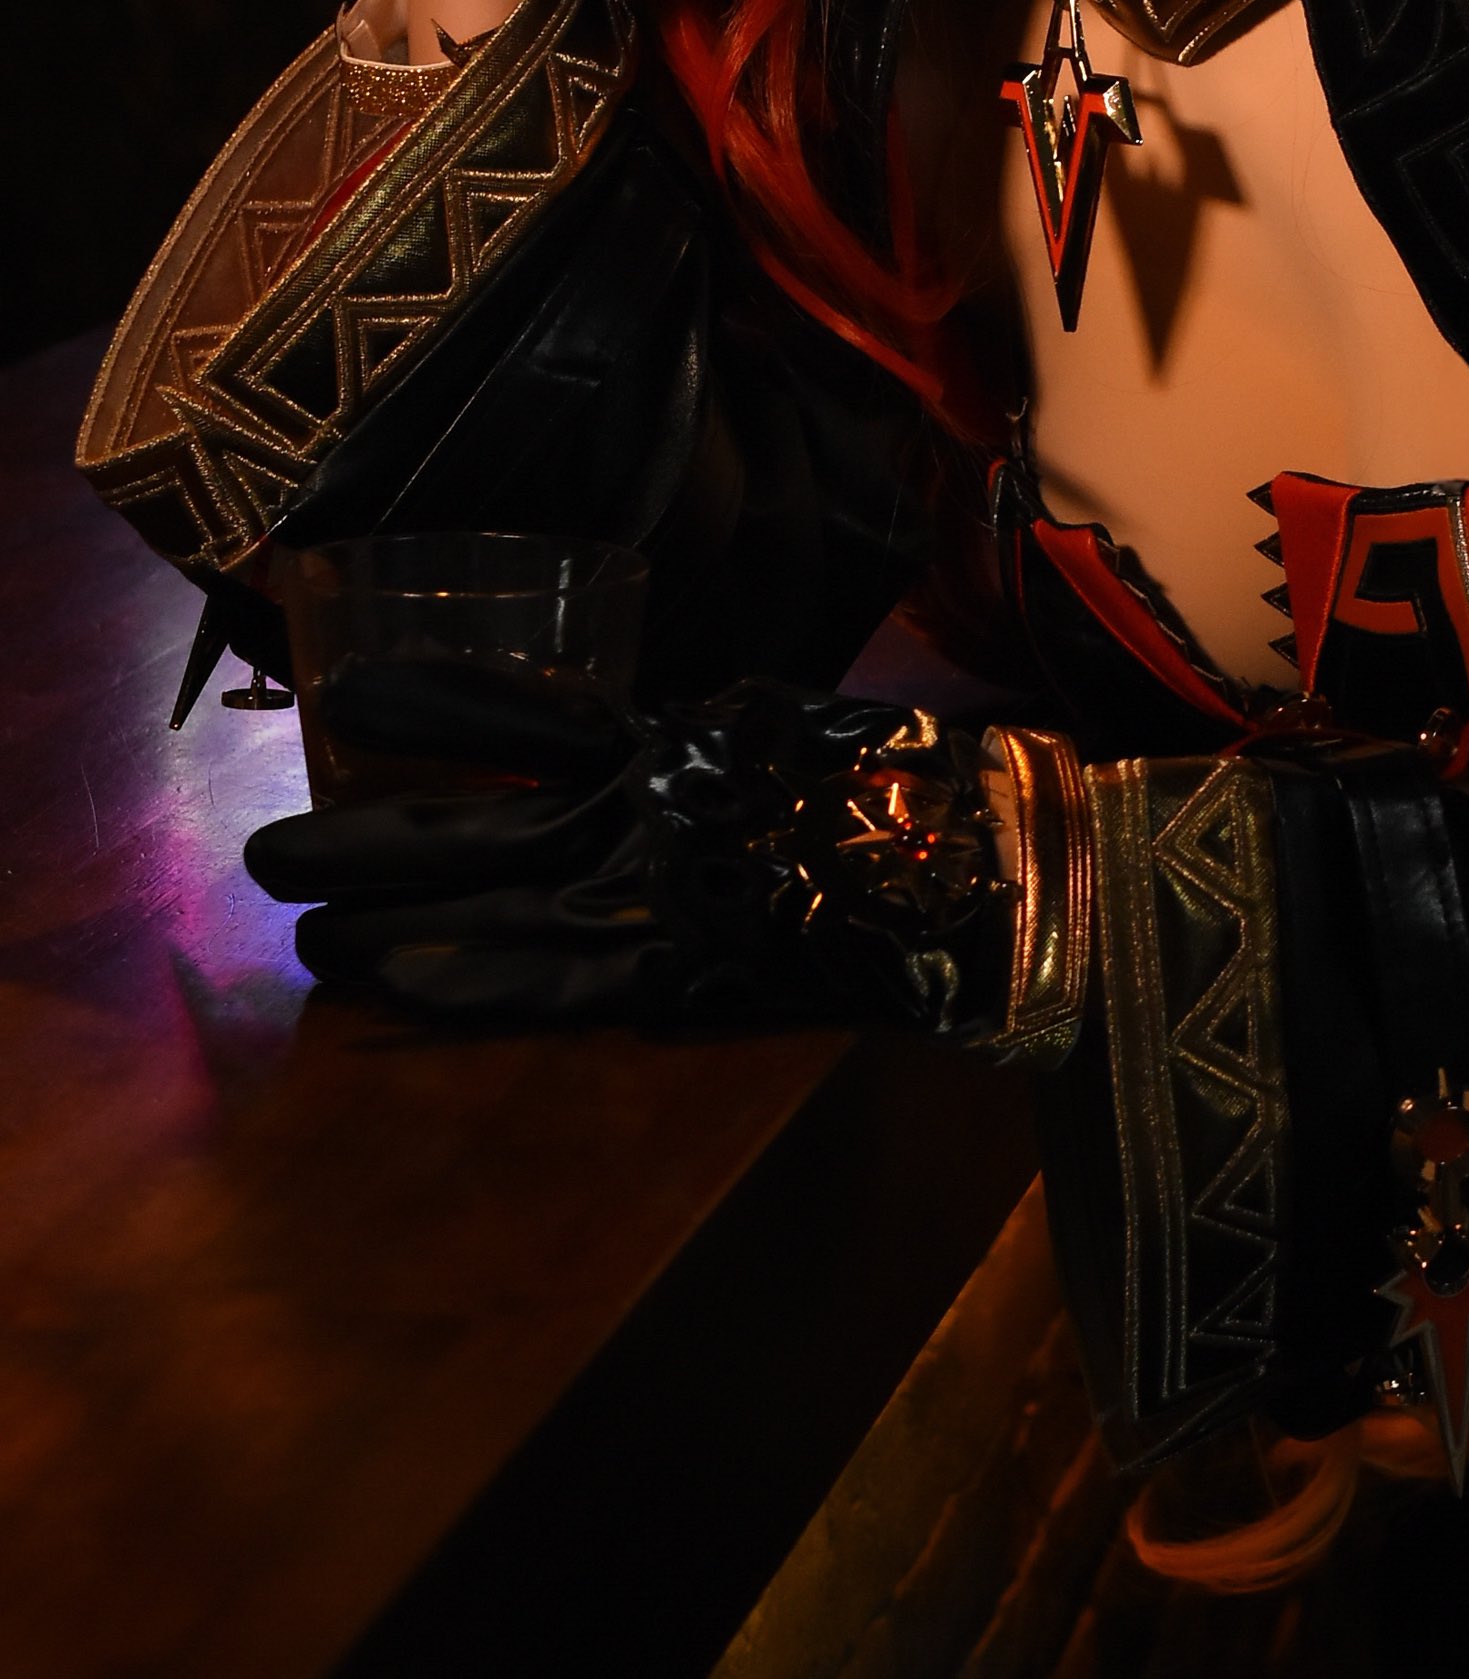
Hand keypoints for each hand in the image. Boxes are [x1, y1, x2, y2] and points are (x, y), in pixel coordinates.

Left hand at [246, 659, 1009, 1026]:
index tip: (353, 690)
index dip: (440, 702)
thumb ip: (711, 739)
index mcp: (683, 738)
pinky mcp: (685, 970)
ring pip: (492, 904)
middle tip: (262, 853)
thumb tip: (657, 735)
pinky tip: (396, 988)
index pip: (538, 712)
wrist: (996, 865)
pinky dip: (474, 984)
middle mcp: (652, 805)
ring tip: (301, 934)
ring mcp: (663, 889)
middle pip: (478, 821)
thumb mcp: (794, 727)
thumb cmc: (913, 783)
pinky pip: (558, 983)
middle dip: (363, 839)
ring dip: (390, 923)